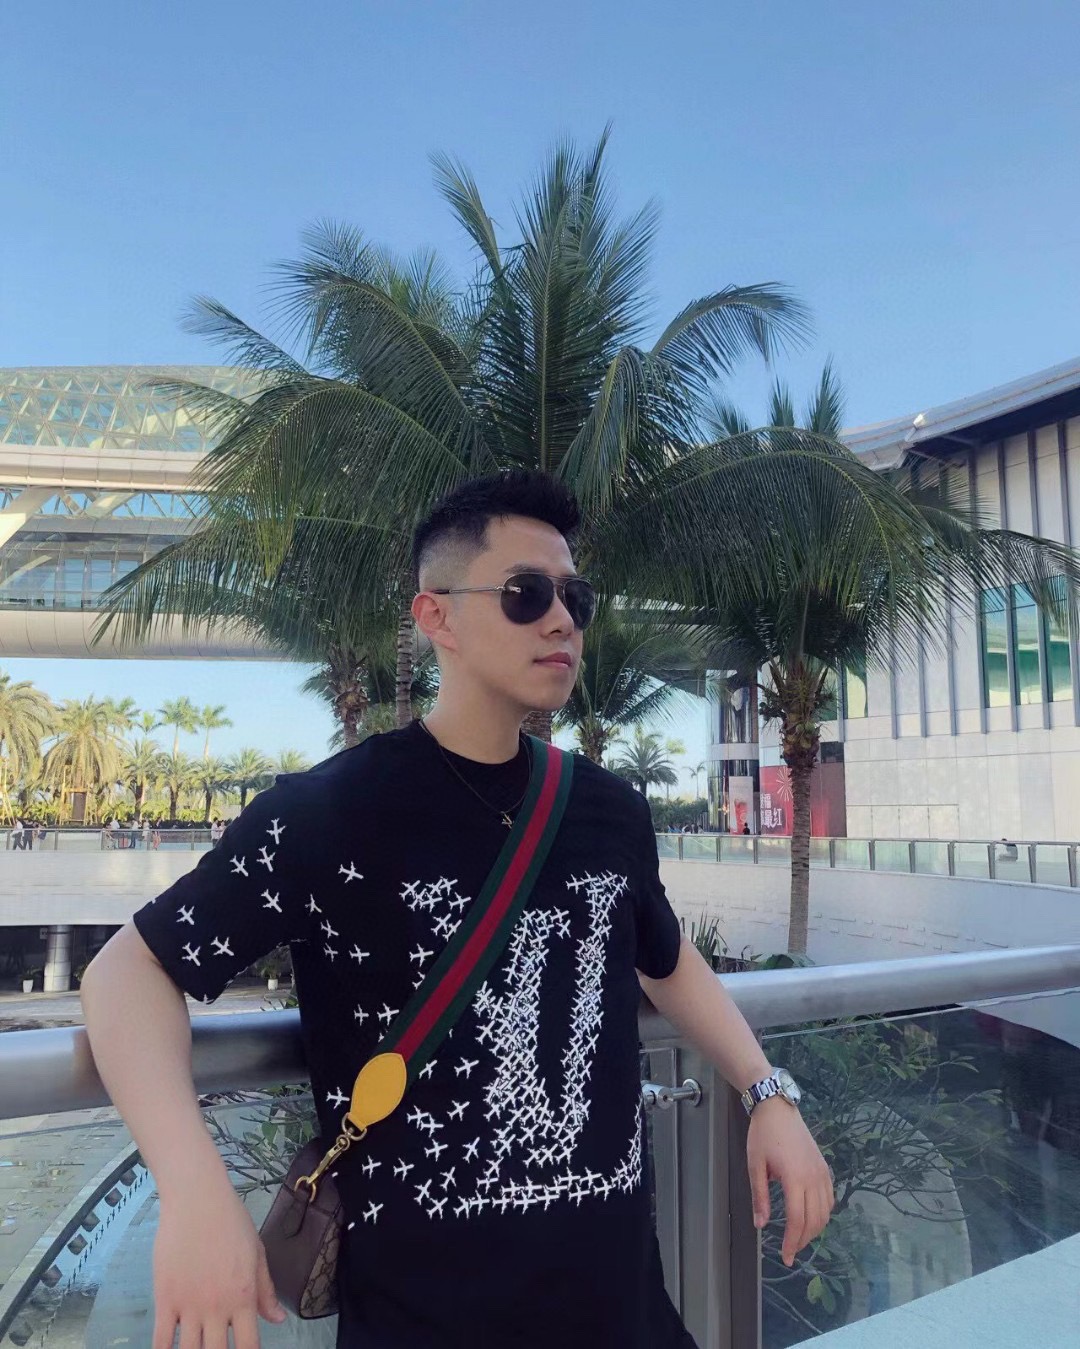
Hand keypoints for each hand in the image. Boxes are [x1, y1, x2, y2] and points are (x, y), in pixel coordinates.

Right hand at [152, 1180, 285, 1348]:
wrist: (198, 1200)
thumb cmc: (232, 1222)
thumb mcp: (256, 1253)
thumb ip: (265, 1291)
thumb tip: (278, 1320)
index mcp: (244, 1297)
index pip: (248, 1346)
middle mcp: (218, 1307)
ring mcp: (190, 1305)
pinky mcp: (165, 1299)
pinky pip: (161, 1340)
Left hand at [746, 1096, 833, 1267]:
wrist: (778, 1109)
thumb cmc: (762, 1135)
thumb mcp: (755, 1165)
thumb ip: (759, 1196)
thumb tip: (760, 1225)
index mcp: (795, 1178)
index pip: (797, 1219)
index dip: (791, 1242)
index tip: (785, 1257)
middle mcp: (813, 1178)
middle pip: (814, 1220)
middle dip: (802, 1241)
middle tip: (790, 1252)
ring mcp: (822, 1173)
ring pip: (825, 1212)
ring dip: (814, 1230)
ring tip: (799, 1238)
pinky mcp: (824, 1168)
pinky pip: (830, 1198)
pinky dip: (823, 1214)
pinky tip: (812, 1218)